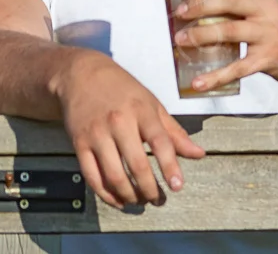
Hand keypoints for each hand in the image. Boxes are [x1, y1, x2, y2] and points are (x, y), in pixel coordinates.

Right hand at [54, 52, 204, 208]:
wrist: (81, 75)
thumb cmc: (122, 89)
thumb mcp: (152, 104)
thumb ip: (175, 132)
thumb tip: (198, 154)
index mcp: (142, 110)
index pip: (160, 142)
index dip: (170, 166)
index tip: (177, 185)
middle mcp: (119, 123)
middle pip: (136, 164)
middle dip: (149, 188)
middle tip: (158, 200)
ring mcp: (97, 134)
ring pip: (113, 175)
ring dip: (129, 195)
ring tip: (140, 201)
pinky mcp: (79, 144)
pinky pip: (92, 177)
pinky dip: (106, 194)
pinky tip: (118, 199)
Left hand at [172, 0, 277, 91]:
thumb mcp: (274, 9)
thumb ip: (248, 6)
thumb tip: (207, 7)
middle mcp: (268, 11)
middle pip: (230, 1)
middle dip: (201, 6)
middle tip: (181, 13)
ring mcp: (269, 34)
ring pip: (230, 30)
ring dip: (201, 35)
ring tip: (181, 40)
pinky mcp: (269, 59)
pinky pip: (238, 67)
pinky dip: (216, 76)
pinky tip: (199, 82)